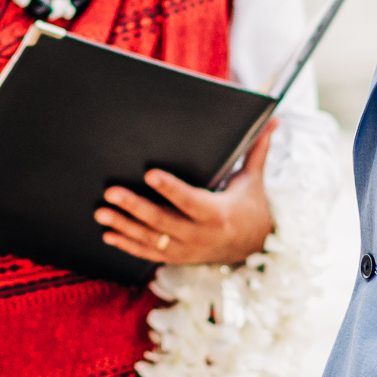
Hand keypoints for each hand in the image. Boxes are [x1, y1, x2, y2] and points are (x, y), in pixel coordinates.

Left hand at [95, 120, 276, 265]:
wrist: (253, 247)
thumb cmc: (250, 205)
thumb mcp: (254, 179)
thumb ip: (257, 149)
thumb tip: (274, 119)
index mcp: (219, 214)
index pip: (191, 200)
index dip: (170, 188)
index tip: (149, 173)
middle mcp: (201, 235)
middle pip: (163, 222)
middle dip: (135, 207)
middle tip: (111, 192)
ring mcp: (187, 250)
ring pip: (151, 240)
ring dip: (124, 227)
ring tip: (101, 213)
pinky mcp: (177, 257)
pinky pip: (149, 254)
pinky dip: (128, 245)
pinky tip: (108, 235)